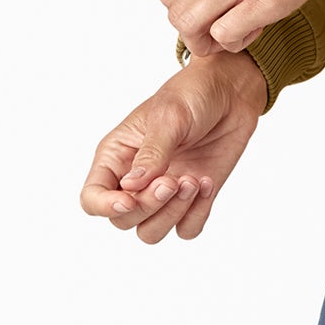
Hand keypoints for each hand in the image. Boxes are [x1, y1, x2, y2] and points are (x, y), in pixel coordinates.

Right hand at [79, 50, 267, 244]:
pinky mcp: (192, 198)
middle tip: (173, 181)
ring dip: (172, 214)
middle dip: (148, 206)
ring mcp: (163, 192)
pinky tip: (207, 183)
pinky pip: (186, 229)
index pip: (92, 197)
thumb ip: (151, 153)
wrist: (232, 92)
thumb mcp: (169, 116)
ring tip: (193, 181)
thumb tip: (130, 187)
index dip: (105, 206)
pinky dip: (197, 215)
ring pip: (151, 231)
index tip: (129, 200)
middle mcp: (136, 179)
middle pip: (123, 219)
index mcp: (117, 155)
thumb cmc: (193, 94)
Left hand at [158, 0, 324, 58]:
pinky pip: (225, 35)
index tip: (210, 16)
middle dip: (195, 33)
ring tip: (240, 31)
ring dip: (212, 41)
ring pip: (191, 27)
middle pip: (176, 13)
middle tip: (221, 33)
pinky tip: (258, 28)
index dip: (187, 12)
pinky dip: (237, 42)